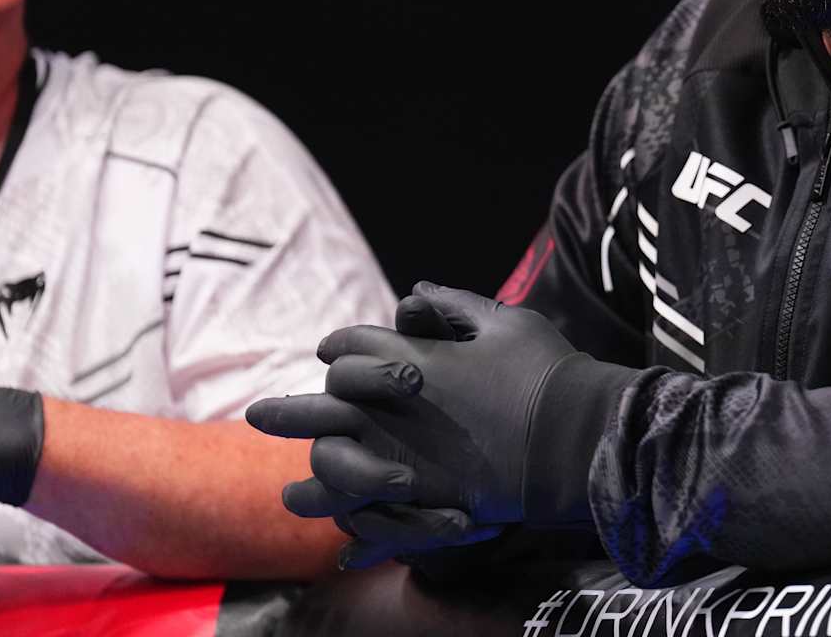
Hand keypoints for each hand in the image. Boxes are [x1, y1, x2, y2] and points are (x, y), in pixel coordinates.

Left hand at [245, 282, 592, 532]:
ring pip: (327, 473)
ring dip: (307, 485)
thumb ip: (455, 305)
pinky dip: (355, 533)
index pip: (349, 347)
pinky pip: (368, 520)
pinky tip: (343, 541)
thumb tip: (416, 290)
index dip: (338, 347)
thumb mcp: (505, 321)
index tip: (330, 352)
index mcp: (408, 360)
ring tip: (290, 496)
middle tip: (258, 415)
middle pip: (318, 407)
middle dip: (284, 412)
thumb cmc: (544, 372)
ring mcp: (399, 459)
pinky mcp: (418, 503)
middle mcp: (389, 411)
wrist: (572, 437)